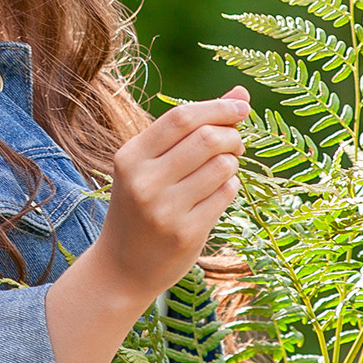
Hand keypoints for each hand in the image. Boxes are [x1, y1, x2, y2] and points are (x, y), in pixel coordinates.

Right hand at [84, 87, 249, 313]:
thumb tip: (241, 94)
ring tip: (223, 170)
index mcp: (130, 157)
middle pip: (206, 139)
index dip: (218, 108)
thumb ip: (193, 127)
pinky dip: (230, 187)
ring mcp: (164, 211)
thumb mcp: (152, 164)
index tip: (241, 107)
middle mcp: (144, 182)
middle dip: (232, 135)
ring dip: (232, 163)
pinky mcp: (186, 234)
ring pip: (222, 167)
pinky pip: (225, 195)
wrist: (121, 268)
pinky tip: (217, 194)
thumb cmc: (142, 206)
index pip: (181, 117)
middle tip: (236, 144)